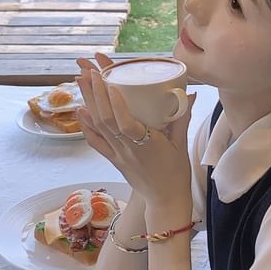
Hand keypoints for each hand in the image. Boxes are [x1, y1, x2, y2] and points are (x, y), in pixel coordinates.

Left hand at [75, 56, 195, 210]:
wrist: (165, 200)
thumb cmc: (175, 173)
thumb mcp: (182, 144)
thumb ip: (183, 118)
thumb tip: (189, 94)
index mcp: (147, 145)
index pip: (126, 123)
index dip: (116, 104)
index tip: (110, 82)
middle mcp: (128, 148)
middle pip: (105, 119)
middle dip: (96, 92)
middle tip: (89, 69)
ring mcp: (118, 154)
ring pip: (98, 125)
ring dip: (88, 101)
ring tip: (81, 79)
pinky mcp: (113, 159)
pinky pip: (96, 141)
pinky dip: (86, 124)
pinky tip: (81, 109)